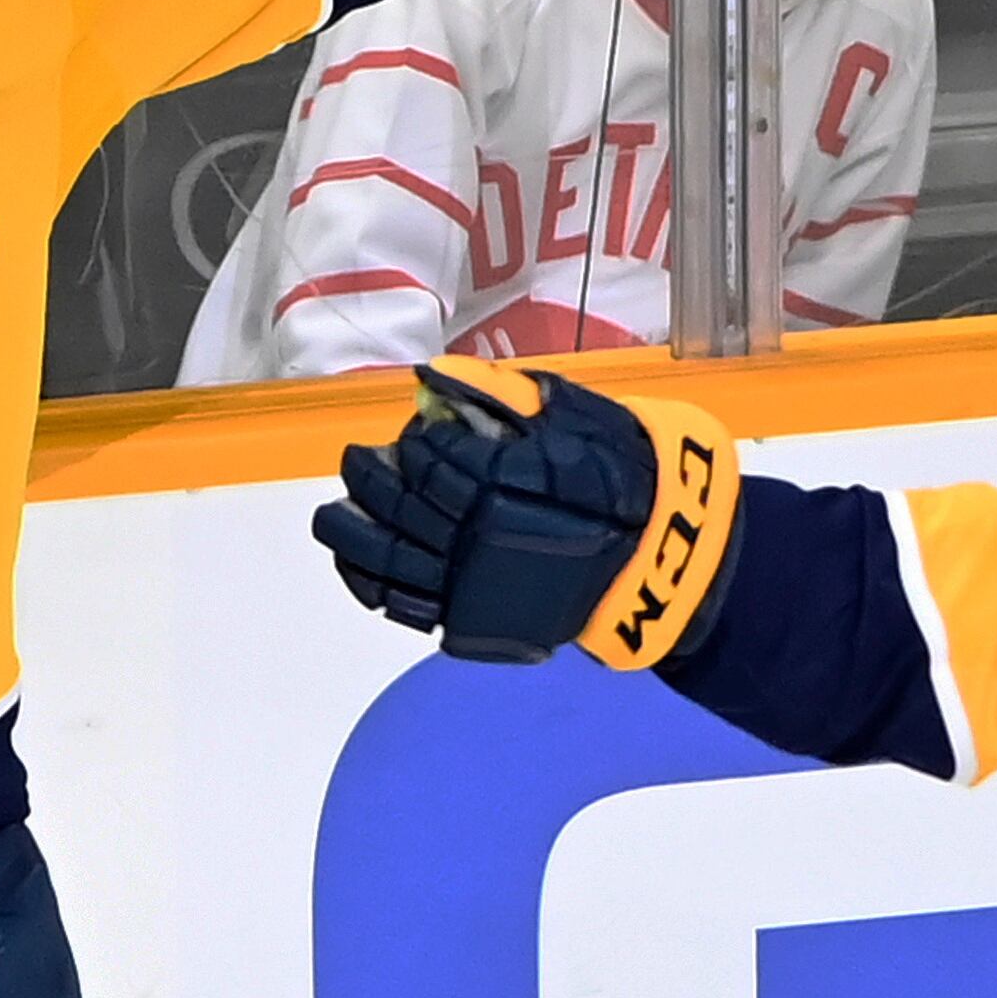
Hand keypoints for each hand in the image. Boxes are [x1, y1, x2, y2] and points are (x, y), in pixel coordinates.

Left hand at [311, 363, 742, 667]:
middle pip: (400, 505)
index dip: (414, 443)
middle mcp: (477, 538)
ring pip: (388, 560)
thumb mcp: (575, 416)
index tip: (412, 433)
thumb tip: (434, 374)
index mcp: (501, 483)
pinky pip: (406, 608)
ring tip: (334, 514)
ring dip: (350, 534)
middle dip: (371, 477)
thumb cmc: (624, 478)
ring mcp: (473, 586)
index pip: (431, 458)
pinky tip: (355, 565)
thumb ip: (502, 394)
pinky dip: (371, 585)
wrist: (663, 559)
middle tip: (360, 459)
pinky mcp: (475, 623)